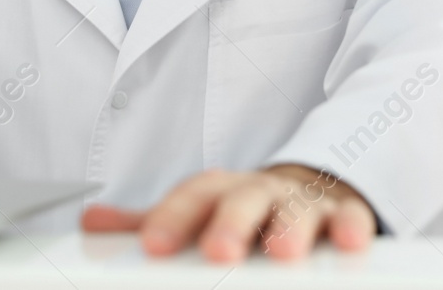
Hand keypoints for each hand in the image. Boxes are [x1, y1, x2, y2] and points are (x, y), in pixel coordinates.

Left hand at [79, 163, 375, 261]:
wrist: (311, 188)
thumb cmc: (246, 210)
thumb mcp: (201, 212)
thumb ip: (156, 220)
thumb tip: (91, 223)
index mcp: (223, 190)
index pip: (194, 197)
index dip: (173, 218)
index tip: (153, 247)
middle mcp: (262, 190)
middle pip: (245, 199)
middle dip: (231, 224)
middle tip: (219, 253)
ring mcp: (305, 201)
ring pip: (299, 208)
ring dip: (292, 228)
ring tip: (283, 253)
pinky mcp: (345, 215)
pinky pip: (352, 217)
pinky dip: (352, 228)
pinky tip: (351, 244)